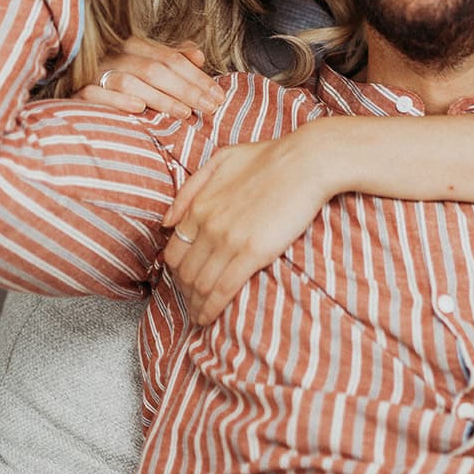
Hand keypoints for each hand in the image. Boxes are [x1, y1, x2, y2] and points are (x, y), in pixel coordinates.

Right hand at [73, 37, 224, 117]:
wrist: (69, 83)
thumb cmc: (117, 79)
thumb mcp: (147, 64)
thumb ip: (173, 59)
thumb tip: (199, 56)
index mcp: (134, 45)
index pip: (171, 59)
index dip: (197, 77)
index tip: (218, 96)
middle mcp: (115, 55)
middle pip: (156, 69)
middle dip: (187, 89)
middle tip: (209, 108)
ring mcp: (95, 72)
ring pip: (130, 81)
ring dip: (160, 97)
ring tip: (183, 112)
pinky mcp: (78, 91)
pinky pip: (97, 94)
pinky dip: (118, 101)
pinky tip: (139, 109)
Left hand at [162, 126, 333, 324]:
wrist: (307, 161)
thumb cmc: (270, 157)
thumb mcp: (222, 159)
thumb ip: (191, 187)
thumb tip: (167, 221)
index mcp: (199, 204)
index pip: (173, 250)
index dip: (176, 272)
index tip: (184, 281)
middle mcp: (208, 224)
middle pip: (183, 272)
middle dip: (183, 292)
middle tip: (192, 302)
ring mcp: (228, 240)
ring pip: (199, 284)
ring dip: (195, 305)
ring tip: (199, 315)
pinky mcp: (252, 253)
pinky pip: (222, 289)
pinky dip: (211, 308)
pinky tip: (208, 317)